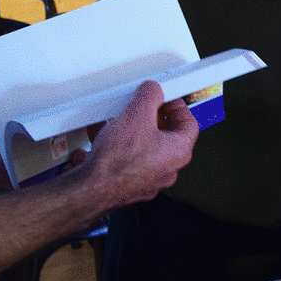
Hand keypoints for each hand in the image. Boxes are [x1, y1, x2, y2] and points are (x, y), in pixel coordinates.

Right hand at [83, 80, 197, 210]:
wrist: (91, 190)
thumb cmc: (118, 162)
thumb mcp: (137, 114)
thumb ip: (150, 96)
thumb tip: (153, 91)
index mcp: (179, 152)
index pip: (189, 124)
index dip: (178, 107)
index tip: (165, 99)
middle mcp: (167, 170)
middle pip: (166, 136)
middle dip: (151, 119)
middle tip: (141, 108)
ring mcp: (148, 180)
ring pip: (144, 149)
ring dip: (131, 133)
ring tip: (117, 122)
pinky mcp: (127, 186)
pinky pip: (126, 161)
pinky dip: (116, 148)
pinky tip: (101, 139)